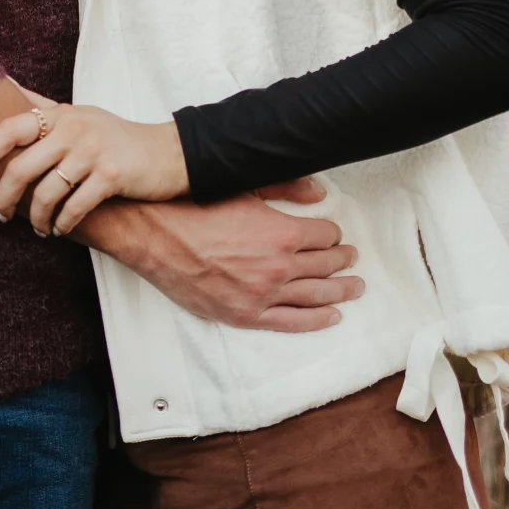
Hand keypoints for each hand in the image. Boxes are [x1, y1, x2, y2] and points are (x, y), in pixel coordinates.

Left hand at [0, 102, 189, 234]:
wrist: (168, 153)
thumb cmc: (117, 137)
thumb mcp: (81, 115)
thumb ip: (45, 110)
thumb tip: (8, 92)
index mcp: (61, 114)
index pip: (9, 129)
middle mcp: (74, 128)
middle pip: (21, 168)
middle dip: (4, 199)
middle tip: (1, 214)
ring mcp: (93, 151)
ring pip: (46, 194)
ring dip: (36, 218)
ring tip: (39, 227)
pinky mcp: (111, 175)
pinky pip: (73, 207)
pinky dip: (62, 223)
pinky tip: (61, 228)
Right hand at [76, 187, 364, 331]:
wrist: (153, 232)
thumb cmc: (194, 205)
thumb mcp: (243, 186)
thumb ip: (286, 188)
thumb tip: (318, 192)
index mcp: (281, 233)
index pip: (324, 235)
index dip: (333, 233)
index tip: (335, 233)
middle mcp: (278, 268)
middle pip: (324, 266)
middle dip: (342, 261)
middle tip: (352, 259)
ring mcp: (262, 296)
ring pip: (315, 297)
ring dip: (340, 291)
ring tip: (354, 287)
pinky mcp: (244, 315)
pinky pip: (291, 323)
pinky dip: (316, 320)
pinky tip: (332, 316)